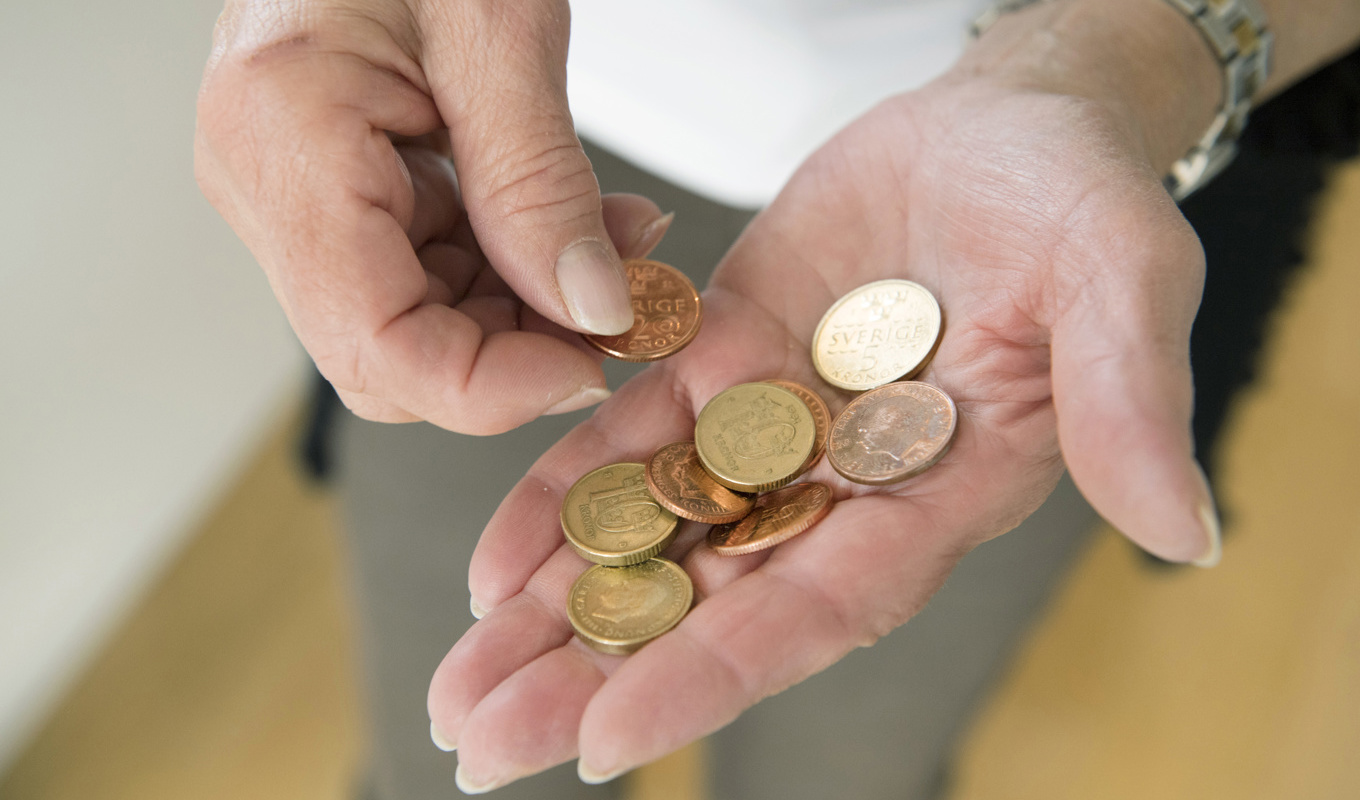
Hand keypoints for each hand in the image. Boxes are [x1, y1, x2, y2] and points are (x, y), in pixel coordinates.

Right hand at [195, 0, 666, 432]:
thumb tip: (591, 311)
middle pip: (395, 354)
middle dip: (520, 350)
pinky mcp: (337, 186)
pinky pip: (426, 271)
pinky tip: (575, 228)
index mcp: (283, 142)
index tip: (596, 362)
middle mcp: (266, 185)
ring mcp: (297, 192)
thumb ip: (539, 185)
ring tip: (618, 244)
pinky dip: (510, 267)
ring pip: (420, 323)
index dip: (491, 388)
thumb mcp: (498, 30)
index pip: (378, 344)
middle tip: (623, 308)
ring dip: (529, 309)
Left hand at [427, 69, 1222, 789]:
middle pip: (710, 598)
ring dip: (556, 607)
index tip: (603, 739)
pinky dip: (559, 492)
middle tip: (481, 742)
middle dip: (593, 670)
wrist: (1004, 123)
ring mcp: (775, 425)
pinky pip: (633, 437)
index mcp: (939, 493)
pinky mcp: (723, 357)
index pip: (818, 606)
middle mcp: (845, 484)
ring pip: (653, 532)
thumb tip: (1184, 532)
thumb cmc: (1080, 198)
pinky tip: (494, 558)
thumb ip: (1129, 398)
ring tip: (462, 681)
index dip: (714, 672)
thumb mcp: (1123, 275)